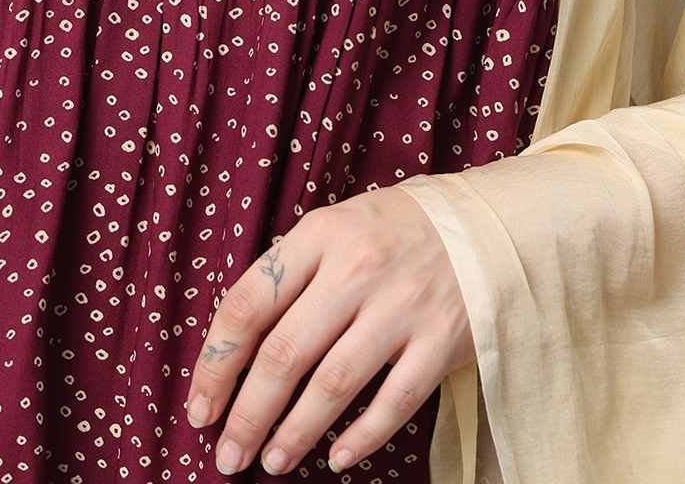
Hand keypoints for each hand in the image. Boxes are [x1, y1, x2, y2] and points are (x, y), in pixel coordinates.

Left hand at [183, 183, 474, 475]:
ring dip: (295, 432)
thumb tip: (237, 347)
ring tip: (271, 460)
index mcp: (319, 236)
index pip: (249, 304)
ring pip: (333, 384)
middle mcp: (356, 269)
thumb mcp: (334, 227)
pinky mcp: (441, 341)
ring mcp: (401, 307)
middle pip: (285, 354)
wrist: (483, 225)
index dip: (217, 363)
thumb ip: (292, 274)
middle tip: (227, 453)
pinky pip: (394, 401)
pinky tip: (337, 458)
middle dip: (248, 414)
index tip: (201, 406)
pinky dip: (362, 437)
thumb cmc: (392, 232)